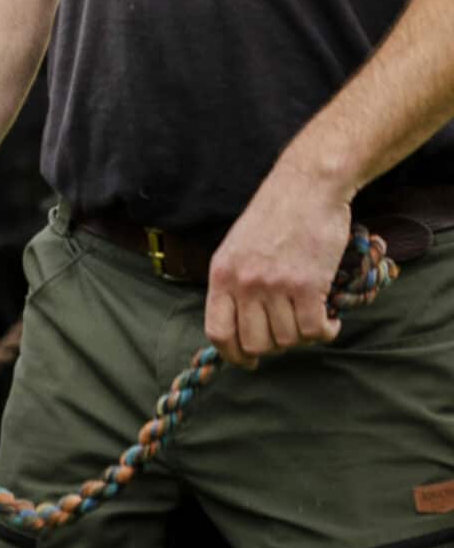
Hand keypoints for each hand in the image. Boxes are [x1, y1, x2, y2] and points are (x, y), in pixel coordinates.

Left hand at [205, 161, 350, 366]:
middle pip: (255, 343)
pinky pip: (313, 330)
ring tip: (310, 320)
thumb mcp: (237, 246)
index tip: (248, 362)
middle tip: (288, 334)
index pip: (218, 332)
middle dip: (274, 348)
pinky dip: (325, 333)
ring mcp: (275, 285)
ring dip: (302, 337)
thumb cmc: (277, 214)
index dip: (234, 355)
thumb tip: (240, 325)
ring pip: (286, 339)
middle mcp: (244, 283)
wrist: (309, 185)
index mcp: (221, 275)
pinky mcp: (307, 284)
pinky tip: (329, 323)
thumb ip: (234, 283)